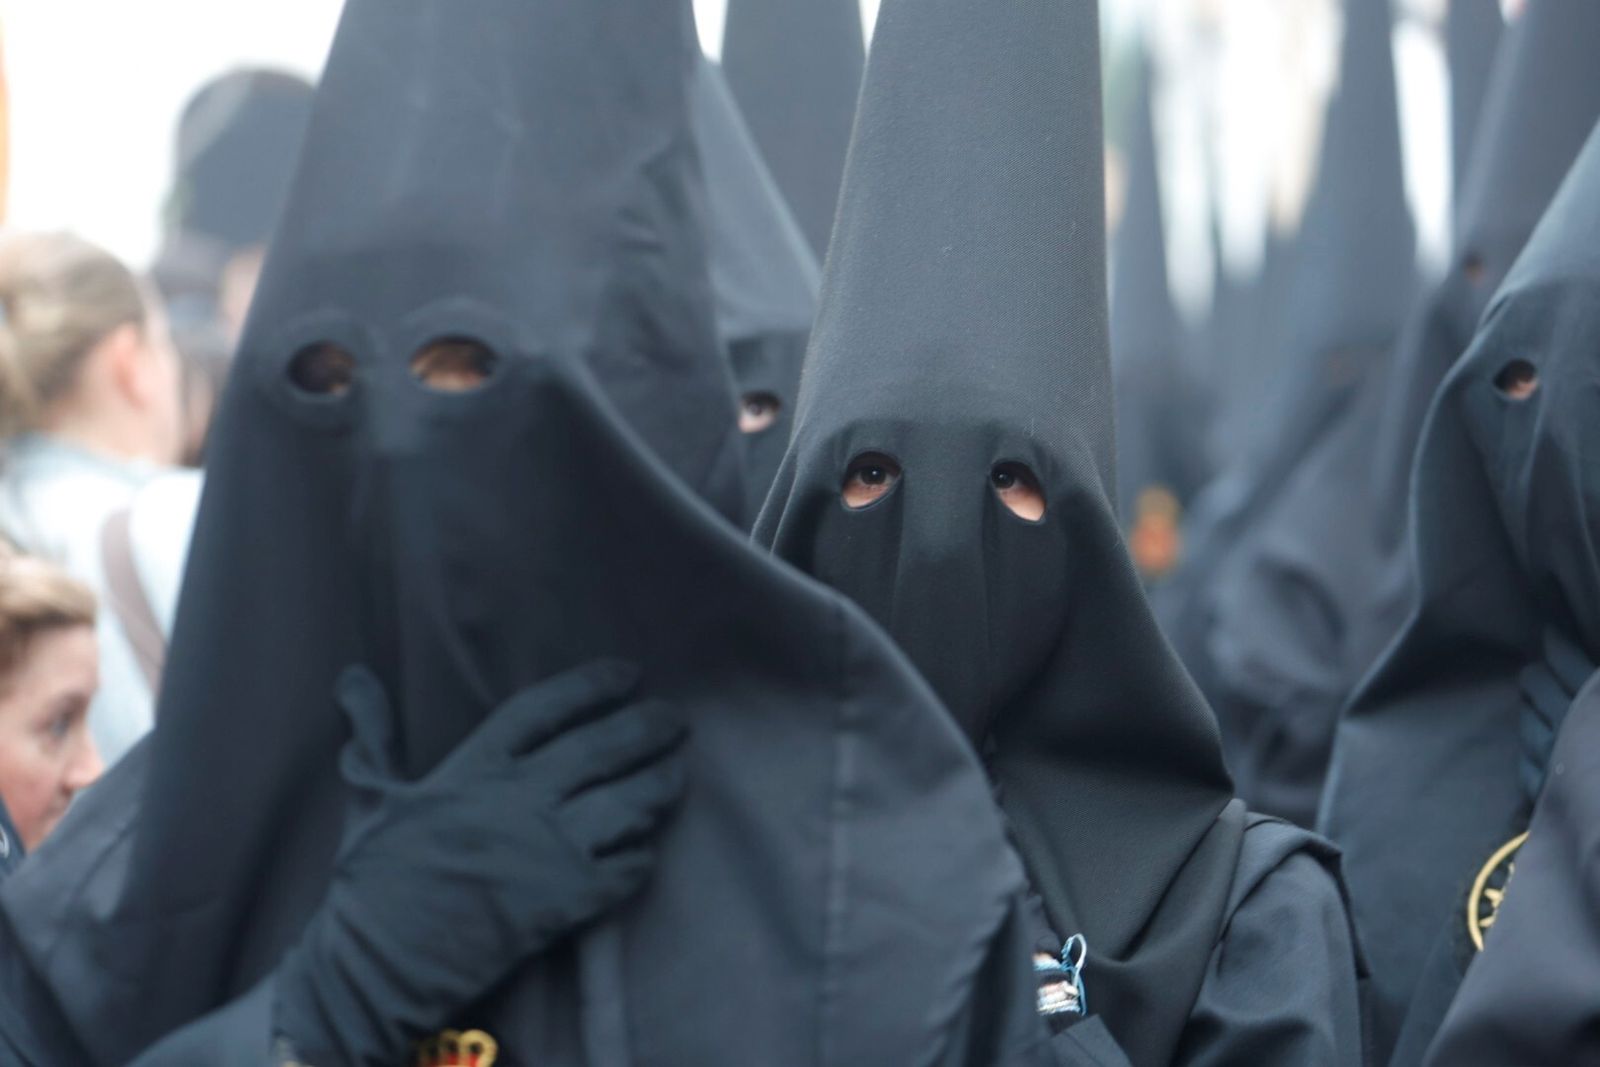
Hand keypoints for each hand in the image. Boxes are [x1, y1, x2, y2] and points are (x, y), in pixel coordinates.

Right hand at [273, 659, 686, 1064]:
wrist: (378, 966)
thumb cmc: (372, 879)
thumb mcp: (369, 796)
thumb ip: (373, 733)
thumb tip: (353, 678)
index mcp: (475, 767)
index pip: (546, 707)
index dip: (591, 685)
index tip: (628, 673)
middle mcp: (521, 799)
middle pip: (603, 748)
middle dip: (647, 727)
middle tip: (675, 718)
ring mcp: (550, 850)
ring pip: (629, 804)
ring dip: (660, 784)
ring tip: (678, 771)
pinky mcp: (567, 902)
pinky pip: (627, 869)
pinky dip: (644, 854)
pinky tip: (650, 845)